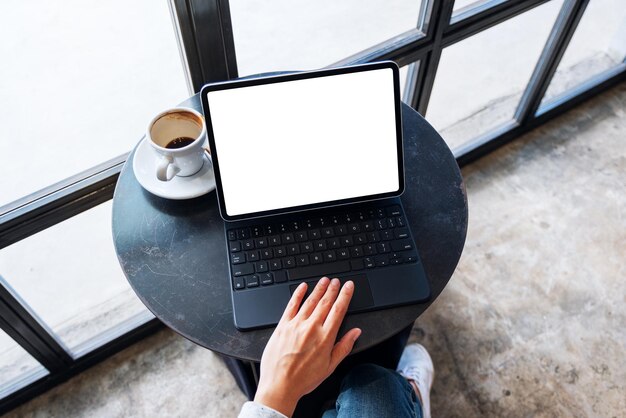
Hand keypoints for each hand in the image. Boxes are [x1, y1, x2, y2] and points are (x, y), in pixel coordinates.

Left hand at [254, 277, 361, 416]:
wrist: (280, 386)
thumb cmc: (304, 379)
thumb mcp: (330, 366)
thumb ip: (344, 346)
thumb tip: (355, 333)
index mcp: (325, 337)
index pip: (338, 310)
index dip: (345, 295)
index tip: (349, 286)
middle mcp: (311, 328)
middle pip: (325, 302)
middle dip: (333, 289)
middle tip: (337, 281)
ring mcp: (296, 325)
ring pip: (310, 301)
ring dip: (318, 289)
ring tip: (324, 281)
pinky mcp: (282, 326)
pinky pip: (291, 305)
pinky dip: (298, 294)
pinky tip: (303, 287)